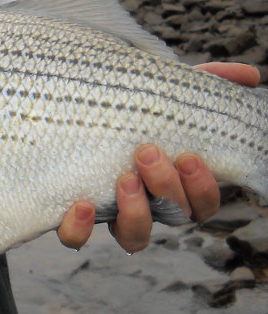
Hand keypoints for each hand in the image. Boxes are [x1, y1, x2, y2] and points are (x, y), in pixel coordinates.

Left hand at [57, 62, 260, 252]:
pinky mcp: (73, 220)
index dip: (202, 188)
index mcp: (174, 186)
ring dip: (135, 212)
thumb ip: (206, 85)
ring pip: (133, 236)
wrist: (64, 122)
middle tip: (147, 152)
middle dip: (165, 187)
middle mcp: (148, 206)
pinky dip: (80, 229)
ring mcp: (111, 215)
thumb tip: (248, 75)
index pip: (203, 204)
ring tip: (125, 178)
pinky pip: (76, 238)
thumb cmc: (127, 114)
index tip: (190, 157)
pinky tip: (81, 205)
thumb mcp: (164, 97)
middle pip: (173, 216)